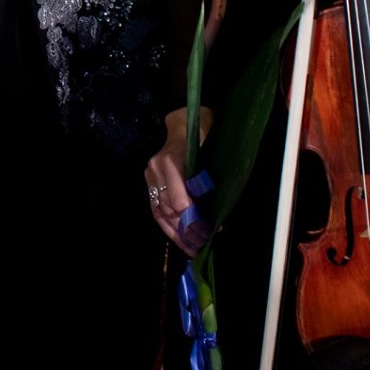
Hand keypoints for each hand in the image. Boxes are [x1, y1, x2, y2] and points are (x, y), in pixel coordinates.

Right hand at [144, 107, 209, 255]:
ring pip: (161, 212)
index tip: (209, 233)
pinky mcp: (150, 182)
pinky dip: (167, 226)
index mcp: (171, 160)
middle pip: (169, 209)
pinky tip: (179, 238)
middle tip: (203, 246)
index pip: (179, 200)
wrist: (183, 121)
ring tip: (191, 249)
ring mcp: (150, 175)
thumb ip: (210, 179)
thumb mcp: (211, 150)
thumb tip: (219, 210)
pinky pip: (156, 208)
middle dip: (186, 230)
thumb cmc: (202, 132)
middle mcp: (156, 169)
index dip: (194, 220)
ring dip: (176, 233)